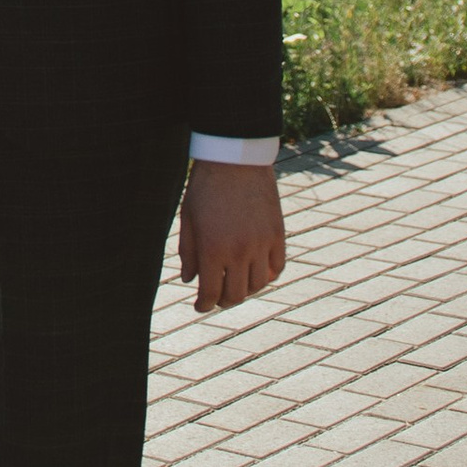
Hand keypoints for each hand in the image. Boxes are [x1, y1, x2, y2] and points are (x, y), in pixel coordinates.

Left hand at [178, 159, 285, 313]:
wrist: (235, 159)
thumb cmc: (205, 187)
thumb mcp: (189, 219)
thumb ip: (188, 252)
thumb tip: (189, 280)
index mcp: (213, 249)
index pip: (210, 293)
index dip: (203, 305)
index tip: (200, 307)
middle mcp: (239, 252)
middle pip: (236, 295)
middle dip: (223, 301)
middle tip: (216, 297)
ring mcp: (261, 244)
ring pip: (258, 285)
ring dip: (245, 290)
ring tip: (235, 284)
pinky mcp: (277, 234)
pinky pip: (277, 268)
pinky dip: (267, 276)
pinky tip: (256, 272)